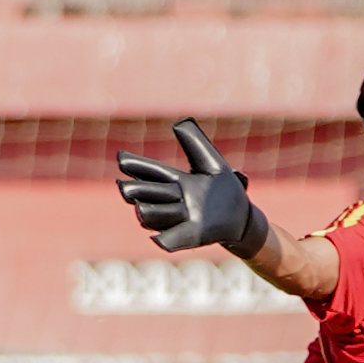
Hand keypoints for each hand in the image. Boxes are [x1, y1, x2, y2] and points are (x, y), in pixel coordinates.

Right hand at [114, 119, 269, 256]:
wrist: (242, 217)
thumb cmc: (225, 189)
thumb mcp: (213, 164)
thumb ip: (196, 145)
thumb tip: (180, 123)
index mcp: (175, 181)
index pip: (151, 172)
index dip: (137, 165)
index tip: (122, 157)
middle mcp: (170, 201)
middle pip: (145, 194)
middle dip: (136, 190)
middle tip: (125, 187)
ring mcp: (176, 220)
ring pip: (150, 216)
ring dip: (149, 212)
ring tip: (145, 208)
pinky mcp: (185, 237)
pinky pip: (166, 239)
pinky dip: (165, 237)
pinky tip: (162, 236)